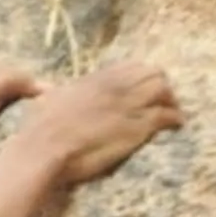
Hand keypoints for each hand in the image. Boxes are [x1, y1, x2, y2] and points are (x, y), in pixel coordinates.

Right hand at [25, 60, 182, 185]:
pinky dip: (174, 119)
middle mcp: (114, 87)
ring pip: (163, 90)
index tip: (143, 88)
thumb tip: (49, 90)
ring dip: (171, 101)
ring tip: (174, 114)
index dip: (141, 76)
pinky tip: (177, 126)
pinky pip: (165, 116)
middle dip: (162, 86)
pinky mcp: (135, 127)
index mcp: (94, 79)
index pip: (129, 67)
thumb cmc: (38, 132)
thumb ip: (59, 93)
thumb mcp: (49, 101)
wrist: (44, 149)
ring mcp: (127, 105)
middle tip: (165, 101)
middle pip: (153, 73)